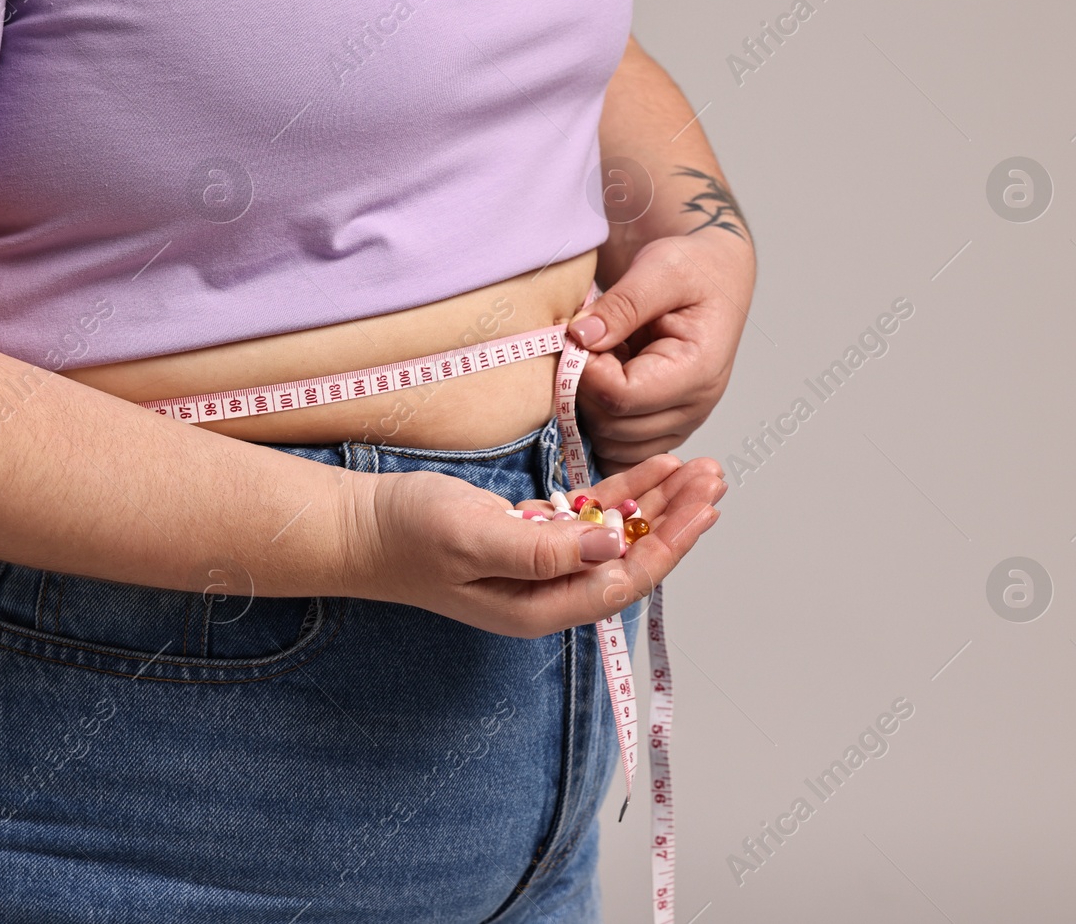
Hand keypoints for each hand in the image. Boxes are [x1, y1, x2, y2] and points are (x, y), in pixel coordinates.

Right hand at [344, 453, 726, 637]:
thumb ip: (542, 548)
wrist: (359, 527)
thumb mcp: (474, 536)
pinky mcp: (528, 536)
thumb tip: (610, 547)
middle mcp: (547, 592)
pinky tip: (654, 469)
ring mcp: (539, 565)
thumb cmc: (407, 534)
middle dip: (676, 519)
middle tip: (716, 477)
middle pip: (630, 559)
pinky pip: (588, 519)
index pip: (623, 580)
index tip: (703, 507)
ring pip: (616, 536)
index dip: (669, 543)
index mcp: (538, 606)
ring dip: (657, 503)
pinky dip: (622, 495)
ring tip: (700, 468)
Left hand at [568, 231, 754, 475]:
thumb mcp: (660, 268)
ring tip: (602, 363)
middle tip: (587, 347)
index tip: (579, 338)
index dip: (586, 372)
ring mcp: (680, 423)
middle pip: (611, 427)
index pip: (621, 397)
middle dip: (583, 389)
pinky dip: (599, 426)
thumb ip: (623, 303)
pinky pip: (619, 452)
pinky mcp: (664, 428)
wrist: (712, 277)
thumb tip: (581, 336)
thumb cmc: (693, 269)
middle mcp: (694, 408)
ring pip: (610, 446)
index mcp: (698, 370)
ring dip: (590, 408)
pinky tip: (601, 386)